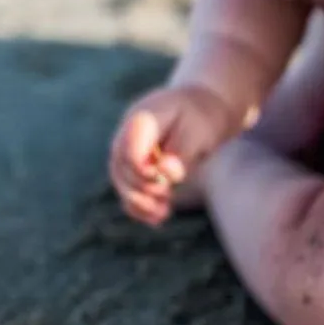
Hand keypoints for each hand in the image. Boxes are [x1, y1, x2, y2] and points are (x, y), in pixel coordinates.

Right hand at [108, 84, 239, 226]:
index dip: (144, 174)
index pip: (130, 152)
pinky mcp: (132, 162)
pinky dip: (139, 205)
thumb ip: (182, 152)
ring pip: (121, 179)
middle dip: (142, 190)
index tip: (166, 183)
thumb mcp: (200, 131)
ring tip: (164, 213)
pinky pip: (127, 186)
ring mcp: (126, 146)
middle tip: (168, 197)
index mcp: (142, 118)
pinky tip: (157, 218)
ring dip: (140, 201)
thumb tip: (163, 172)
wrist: (203, 106)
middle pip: (121, 168)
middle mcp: (127, 131)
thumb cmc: (202, 117)